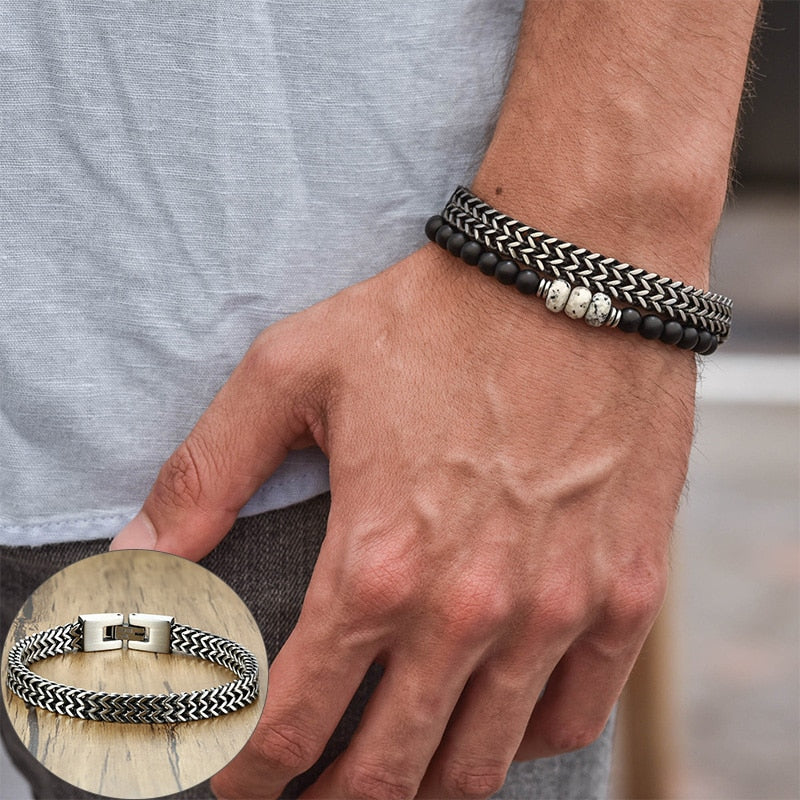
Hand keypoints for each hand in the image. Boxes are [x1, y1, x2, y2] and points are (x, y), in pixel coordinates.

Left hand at [112, 242, 695, 797]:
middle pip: (387, 772)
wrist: (574, 274)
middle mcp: (469, 607)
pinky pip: (574, 715)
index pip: (291, 722)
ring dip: (422, 788)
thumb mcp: (292, 368)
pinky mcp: (625, 591)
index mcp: (378, 561)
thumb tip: (135, 559)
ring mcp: (557, 608)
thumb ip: (205, 472)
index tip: (233, 783)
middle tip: (304, 797)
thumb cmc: (435, 317)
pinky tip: (491, 722)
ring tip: (389, 774)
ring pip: (479, 764)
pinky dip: (522, 742)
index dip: (248, 772)